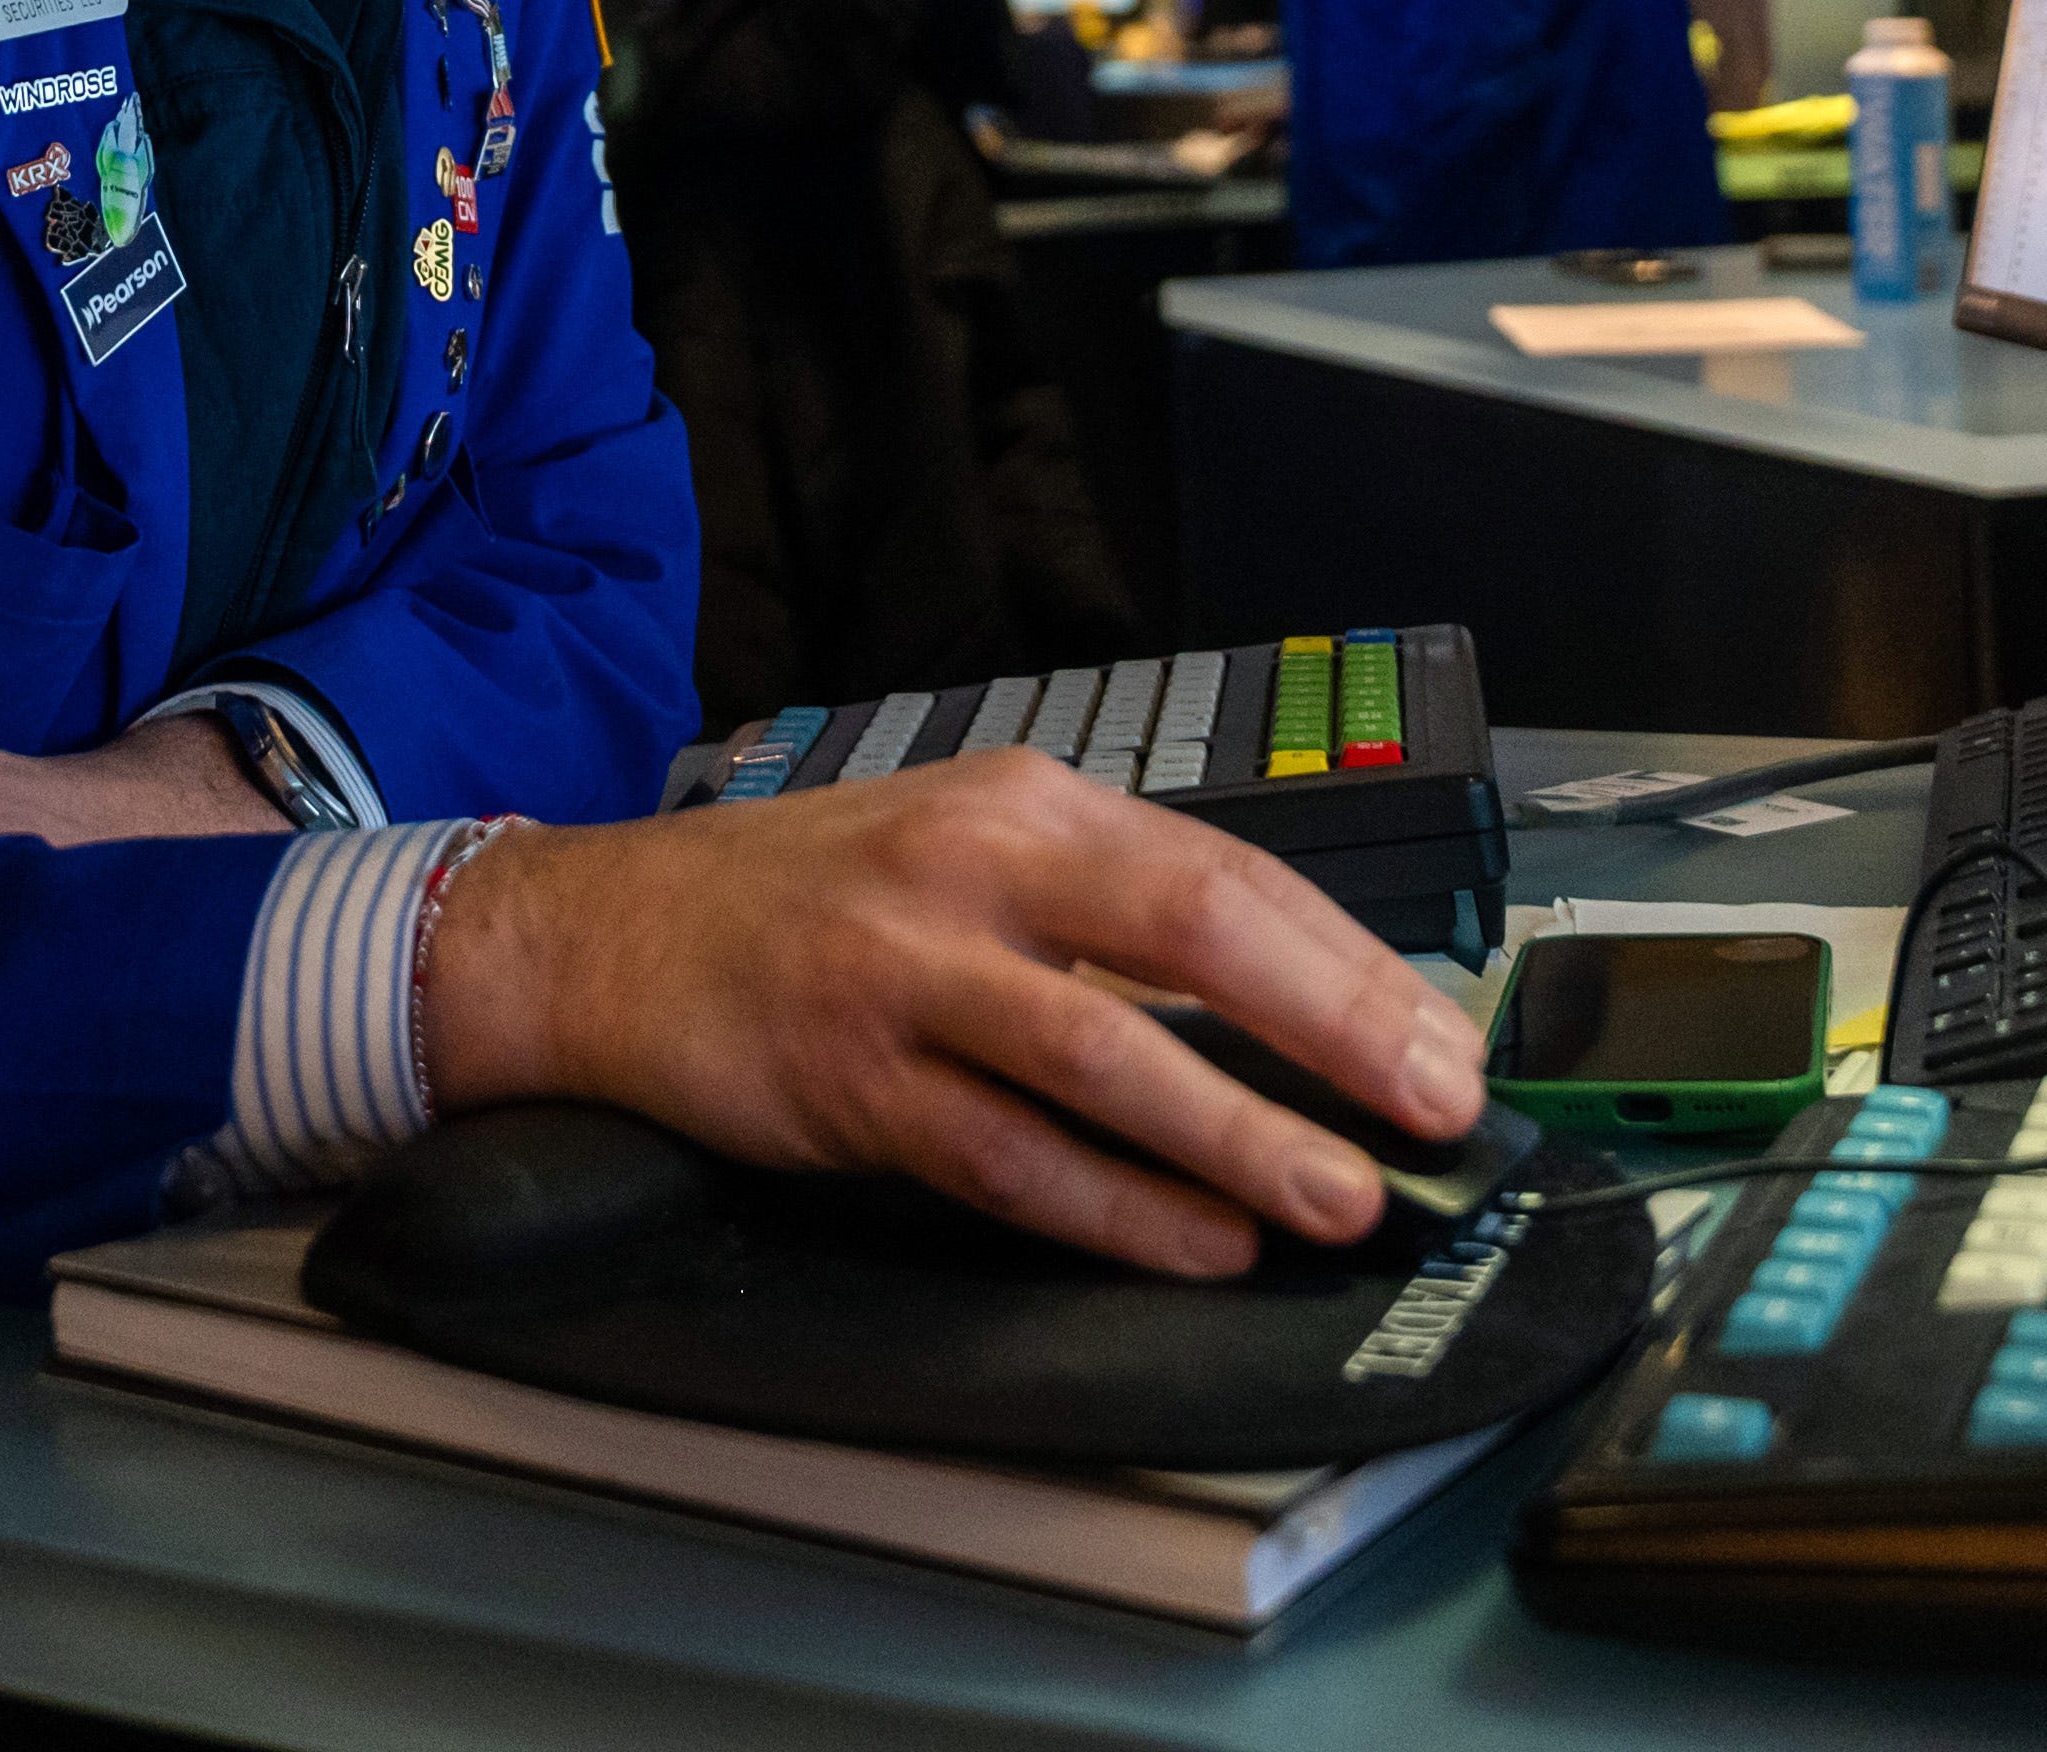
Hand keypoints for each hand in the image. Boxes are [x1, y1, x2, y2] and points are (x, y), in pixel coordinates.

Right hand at [420, 750, 1484, 1277]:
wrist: (605, 936)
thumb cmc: (809, 901)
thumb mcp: (966, 853)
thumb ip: (1108, 913)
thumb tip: (1294, 1008)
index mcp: (1025, 803)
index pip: (1227, 872)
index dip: (1349, 963)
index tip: (1440, 1039)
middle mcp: (970, 868)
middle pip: (1188, 933)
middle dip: (1331, 1025)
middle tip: (1433, 1103)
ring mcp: (903, 976)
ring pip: (1101, 1056)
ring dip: (1235, 1134)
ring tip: (1338, 1195)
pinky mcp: (847, 1084)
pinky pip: (1006, 1159)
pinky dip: (1113, 1207)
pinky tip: (1196, 1244)